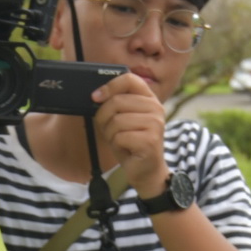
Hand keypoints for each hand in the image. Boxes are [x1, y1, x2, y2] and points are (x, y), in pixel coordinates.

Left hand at [93, 72, 170, 197]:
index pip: (129, 79)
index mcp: (149, 98)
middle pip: (117, 101)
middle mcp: (156, 108)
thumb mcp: (121, 119)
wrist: (146, 170)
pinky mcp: (150, 141)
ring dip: (111, 134)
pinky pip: (120, 137)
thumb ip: (114, 104)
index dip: (109, 86)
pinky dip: (116, 145)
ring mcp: (155, 124)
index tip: (95, 97)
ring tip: (120, 140)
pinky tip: (126, 149)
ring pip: (116, 121)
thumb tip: (95, 96)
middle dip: (104, 117)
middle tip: (109, 129)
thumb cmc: (131, 143)